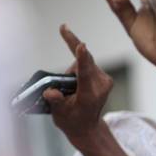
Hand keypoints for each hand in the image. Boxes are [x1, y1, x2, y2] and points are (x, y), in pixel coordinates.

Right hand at [43, 25, 112, 145]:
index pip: (85, 74)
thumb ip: (55, 101)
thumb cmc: (72, 121)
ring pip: (84, 62)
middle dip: (73, 51)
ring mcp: (105, 81)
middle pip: (84, 61)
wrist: (87, 128)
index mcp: (89, 96)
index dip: (81, 59)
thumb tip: (50, 92)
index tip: (81, 45)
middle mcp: (100, 86)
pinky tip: (74, 76)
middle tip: (63, 27)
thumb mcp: (60, 114)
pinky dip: (80, 64)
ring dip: (74, 68)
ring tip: (70, 88)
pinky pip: (89, 64)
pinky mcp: (105, 77)